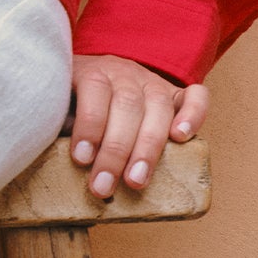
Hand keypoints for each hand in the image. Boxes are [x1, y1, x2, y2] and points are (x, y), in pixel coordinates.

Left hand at [64, 53, 208, 199]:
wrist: (100, 74)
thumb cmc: (76, 102)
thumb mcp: (61, 106)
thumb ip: (63, 125)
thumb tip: (66, 158)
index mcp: (94, 72)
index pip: (94, 90)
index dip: (89, 124)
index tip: (81, 159)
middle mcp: (125, 73)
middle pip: (127, 105)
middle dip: (115, 150)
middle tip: (104, 186)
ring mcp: (153, 82)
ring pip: (158, 107)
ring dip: (148, 147)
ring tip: (136, 180)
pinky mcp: (176, 94)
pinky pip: (196, 96)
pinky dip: (194, 114)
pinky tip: (182, 137)